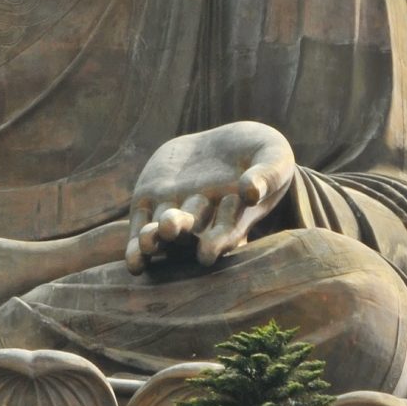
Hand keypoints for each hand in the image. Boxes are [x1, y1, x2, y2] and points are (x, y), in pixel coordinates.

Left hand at [125, 121, 296, 271]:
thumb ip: (267, 174)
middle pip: (190, 233)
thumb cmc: (258, 152)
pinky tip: (133, 262)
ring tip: (148, 241)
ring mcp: (174, 212)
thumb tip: (251, 191)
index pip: (226, 232)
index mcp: (234, 214)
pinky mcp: (150, 201)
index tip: (207, 251)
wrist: (223, 143)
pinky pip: (140, 225)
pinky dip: (135, 245)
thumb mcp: (273, 156)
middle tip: (172, 229)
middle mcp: (203, 220)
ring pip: (163, 232)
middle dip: (181, 234)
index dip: (217, 242)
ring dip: (154, 239)